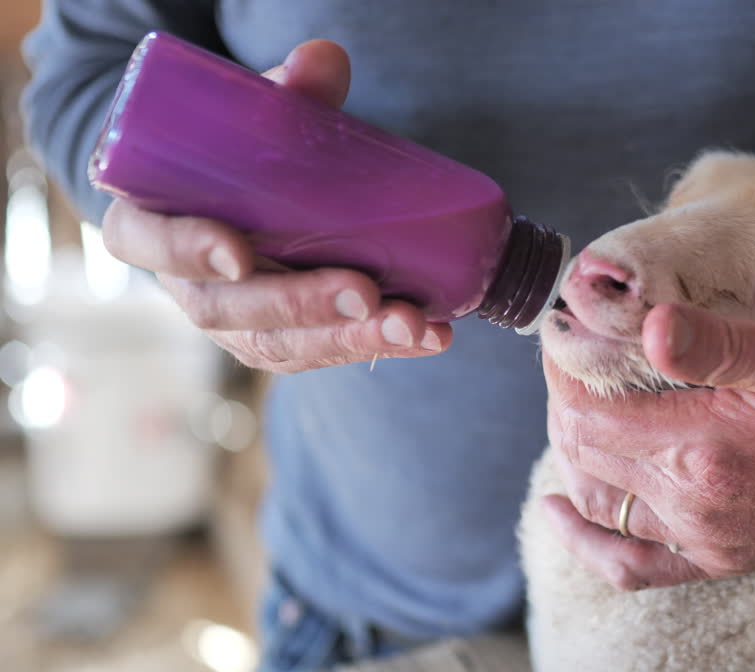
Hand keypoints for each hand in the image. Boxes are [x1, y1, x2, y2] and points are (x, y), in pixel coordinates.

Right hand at [101, 40, 450, 371]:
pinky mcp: (284, 339)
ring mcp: (236, 321)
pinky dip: (381, 344)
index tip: (239, 253)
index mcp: (150, 222)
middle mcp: (188, 284)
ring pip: (283, 344)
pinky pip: (326, 351)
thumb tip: (324, 61)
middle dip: (300, 305)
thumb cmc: (238, 155)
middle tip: (362, 293)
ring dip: (352, 338)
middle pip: (229, 310)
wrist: (246, 198)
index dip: (187, 251)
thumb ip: (283, 94)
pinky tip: (430, 336)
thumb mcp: (251, 119)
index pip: (149, 244)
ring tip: (411, 323)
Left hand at [542, 303, 754, 590]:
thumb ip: (720, 344)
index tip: (567, 333)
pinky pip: (633, 567)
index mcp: (708, 447)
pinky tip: (565, 514)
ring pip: (599, 502)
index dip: (564, 368)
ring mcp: (706, 540)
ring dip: (572, 454)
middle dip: (564, 401)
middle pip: (584, 453)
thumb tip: (646, 325)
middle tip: (572, 358)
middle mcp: (696, 504)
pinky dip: (590, 543)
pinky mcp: (721, 560)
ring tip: (574, 405)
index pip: (589, 410)